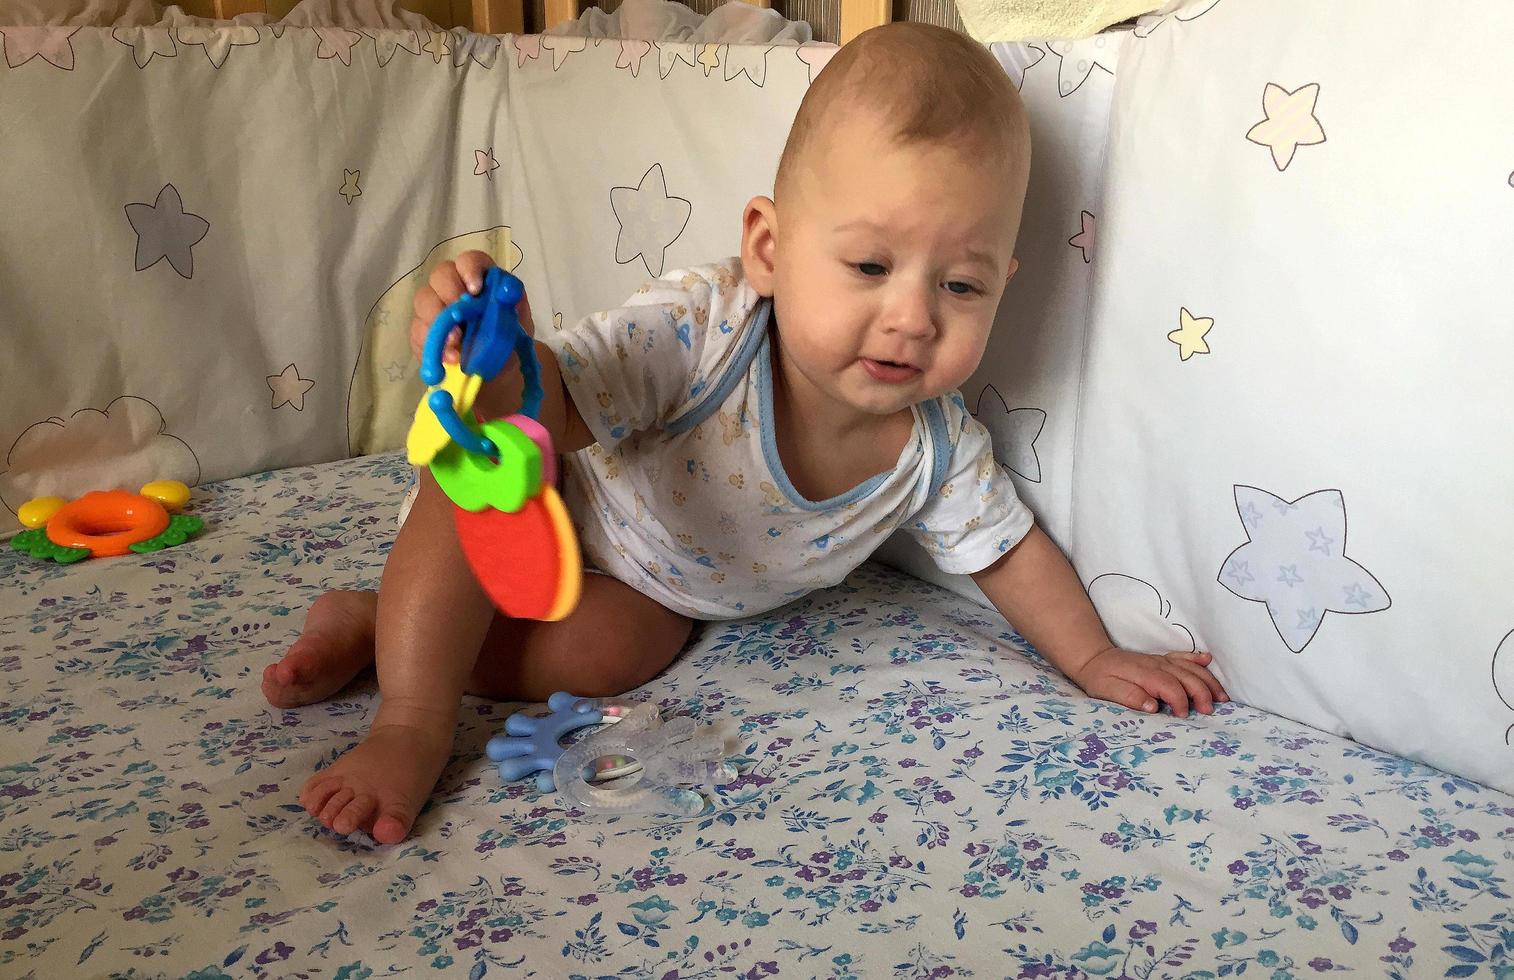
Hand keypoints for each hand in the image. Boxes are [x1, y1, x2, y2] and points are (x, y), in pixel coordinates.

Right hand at [409, 251, 537, 364]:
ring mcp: (434, 307)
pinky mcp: (423, 331)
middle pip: (441, 274)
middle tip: (460, 316)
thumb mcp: (520, 323)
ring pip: (424, 300)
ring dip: (438, 320)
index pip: (470, 260)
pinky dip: (434, 344)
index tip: (475, 291)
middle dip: (449, 293)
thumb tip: (507, 291)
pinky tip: (451, 358)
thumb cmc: (509, 339)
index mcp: (480, 278)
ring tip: (456, 341)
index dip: (469, 270)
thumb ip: (514, 305)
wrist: (499, 368)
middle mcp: (453, 286)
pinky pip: (418, 330)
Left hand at [1069, 647, 1227, 717]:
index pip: (1171, 687)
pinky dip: (1197, 658)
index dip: (1181, 702)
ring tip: (1221, 696)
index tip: (1184, 716)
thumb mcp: (1106, 691)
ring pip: (1191, 667)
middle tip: (1210, 710)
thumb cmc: (1100, 678)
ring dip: (1207, 680)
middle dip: (1202, 693)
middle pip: (1187, 676)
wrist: (1093, 658)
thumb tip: (1152, 707)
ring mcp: (1161, 660)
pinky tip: (1208, 659)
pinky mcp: (1161, 659)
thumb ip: (1129, 696)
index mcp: (1145, 675)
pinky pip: (1182, 656)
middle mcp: (1157, 665)